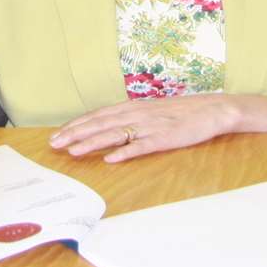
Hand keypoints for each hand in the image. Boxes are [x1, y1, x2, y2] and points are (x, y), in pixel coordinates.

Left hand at [48, 93, 266, 163]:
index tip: (58, 134)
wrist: (212, 110)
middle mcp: (137, 114)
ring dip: (92, 143)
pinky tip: (111, 159)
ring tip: (74, 151)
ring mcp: (150, 126)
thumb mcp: (150, 111)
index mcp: (132, 107)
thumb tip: (106, 128)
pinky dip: (125, 152)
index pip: (97, 115)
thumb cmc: (179, 113)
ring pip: (115, 134)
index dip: (76, 125)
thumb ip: (129, 118)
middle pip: (100, 124)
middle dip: (75, 134)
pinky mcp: (164, 138)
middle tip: (54, 144)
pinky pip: (141, 146)